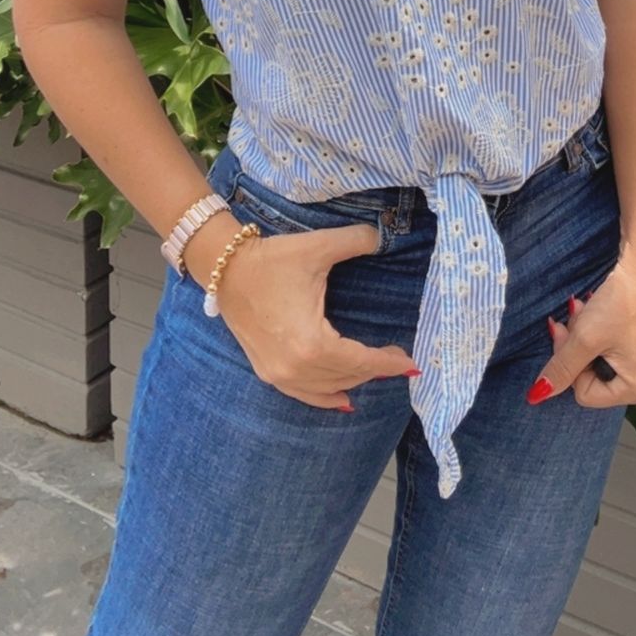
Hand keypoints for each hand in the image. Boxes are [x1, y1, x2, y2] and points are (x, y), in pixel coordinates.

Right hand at [214, 221, 419, 410]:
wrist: (225, 269)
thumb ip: (357, 241)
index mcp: (311, 343)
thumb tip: (384, 237)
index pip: (360, 360)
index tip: (410, 362)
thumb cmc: (272, 260)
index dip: (387, 362)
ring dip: (354, 381)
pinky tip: (343, 398)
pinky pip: (304, 394)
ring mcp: (278, 374)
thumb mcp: (318, 246)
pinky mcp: (267, 372)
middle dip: (375, 369)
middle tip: (398, 359)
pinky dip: (326, 397)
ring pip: (328, 388)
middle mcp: (295, 367)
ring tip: (377, 370)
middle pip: (347, 377)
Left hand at [528, 253, 635, 408]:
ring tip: (581, 309)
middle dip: (573, 347)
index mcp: (635, 390)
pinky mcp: (632, 346)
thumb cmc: (621, 305)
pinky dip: (588, 330)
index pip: (583, 393)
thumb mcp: (585, 338)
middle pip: (586, 377)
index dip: (570, 364)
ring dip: (578, 334)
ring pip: (589, 360)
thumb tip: (537, 396)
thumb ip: (562, 367)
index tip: (568, 333)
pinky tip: (587, 309)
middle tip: (572, 318)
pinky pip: (600, 348)